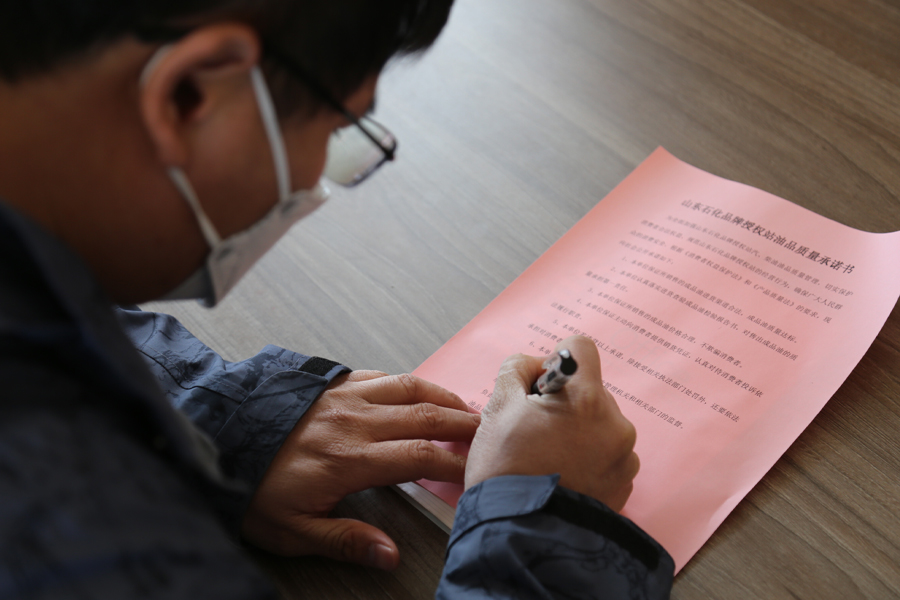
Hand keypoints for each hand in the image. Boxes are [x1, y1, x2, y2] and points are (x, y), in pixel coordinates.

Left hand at [241, 370, 478, 569]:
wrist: (214, 438)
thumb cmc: (252, 486)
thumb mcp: (292, 530)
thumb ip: (345, 540)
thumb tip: (388, 555)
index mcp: (349, 459)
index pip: (419, 458)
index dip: (454, 464)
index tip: (475, 472)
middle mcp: (354, 421)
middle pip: (425, 417)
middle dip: (463, 424)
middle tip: (488, 431)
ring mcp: (344, 397)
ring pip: (408, 389)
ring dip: (442, 398)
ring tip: (465, 407)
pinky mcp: (332, 383)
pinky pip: (380, 375)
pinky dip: (407, 381)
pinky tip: (417, 389)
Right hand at [465, 336, 638, 510]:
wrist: (519, 533)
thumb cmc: (505, 469)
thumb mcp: (497, 407)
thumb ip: (515, 370)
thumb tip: (533, 364)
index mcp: (587, 399)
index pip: (580, 348)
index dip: (554, 360)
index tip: (539, 386)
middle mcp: (615, 424)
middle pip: (590, 390)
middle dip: (565, 403)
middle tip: (534, 430)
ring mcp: (624, 458)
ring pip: (599, 425)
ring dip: (577, 432)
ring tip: (547, 458)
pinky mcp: (623, 486)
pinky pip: (607, 457)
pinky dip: (587, 460)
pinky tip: (560, 475)